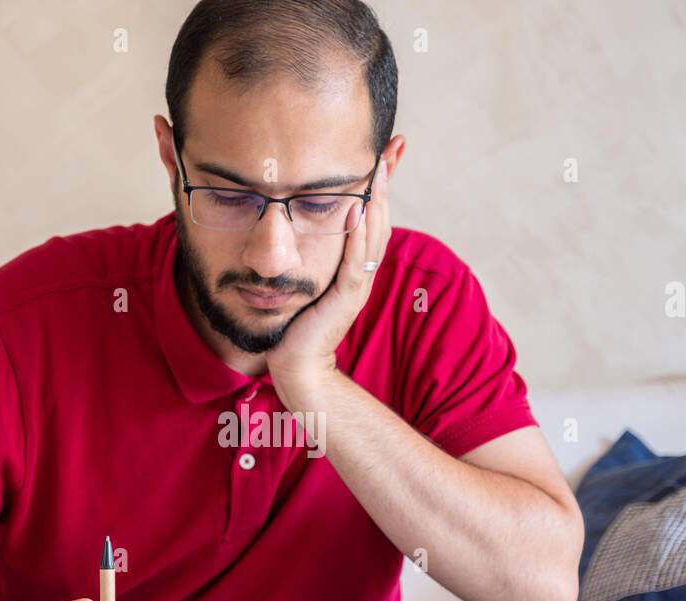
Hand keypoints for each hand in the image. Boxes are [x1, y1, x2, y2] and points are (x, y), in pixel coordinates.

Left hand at [266, 157, 390, 407]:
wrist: (296, 366)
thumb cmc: (294, 326)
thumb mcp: (305, 281)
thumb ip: (310, 256)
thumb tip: (297, 225)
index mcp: (355, 267)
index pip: (372, 218)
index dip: (380, 186)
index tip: (386, 153)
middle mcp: (361, 273)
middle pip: (380, 220)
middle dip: (385, 182)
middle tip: (391, 148)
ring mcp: (357, 286)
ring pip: (373, 235)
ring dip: (377, 200)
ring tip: (379, 167)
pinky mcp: (346, 298)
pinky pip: (356, 260)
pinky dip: (359, 233)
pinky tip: (358, 208)